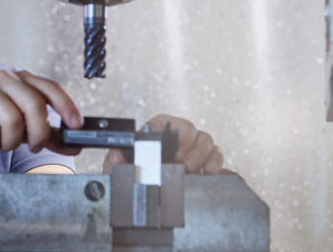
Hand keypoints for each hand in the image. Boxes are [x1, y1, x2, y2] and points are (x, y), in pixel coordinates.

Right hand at [0, 70, 81, 154]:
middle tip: (34, 146)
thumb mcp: (18, 129)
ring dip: (9, 141)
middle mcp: (3, 78)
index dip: (66, 105)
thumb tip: (74, 146)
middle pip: (34, 105)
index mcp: (19, 80)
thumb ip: (45, 135)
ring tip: (1, 144)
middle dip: (39, 132)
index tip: (76, 125)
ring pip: (12, 120)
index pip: (49, 87)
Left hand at [103, 114, 224, 173]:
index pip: (167, 122)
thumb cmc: (131, 182)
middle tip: (186, 165)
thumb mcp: (118, 172)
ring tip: (200, 171)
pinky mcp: (204, 167)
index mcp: (154, 137)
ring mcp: (192, 153)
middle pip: (191, 131)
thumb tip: (117, 156)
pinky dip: (217, 165)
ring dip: (206, 156)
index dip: (174, 129)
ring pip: (207, 142)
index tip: (176, 145)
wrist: (143, 209)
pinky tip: (212, 175)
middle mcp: (175, 142)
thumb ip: (115, 162)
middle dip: (192, 147)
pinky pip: (217, 159)